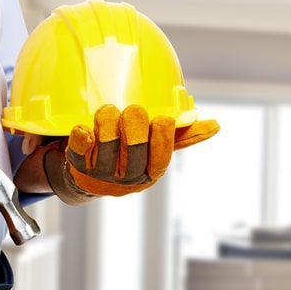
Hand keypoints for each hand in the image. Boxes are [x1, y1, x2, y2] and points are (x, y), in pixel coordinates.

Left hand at [27, 104, 218, 203]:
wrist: (84, 175)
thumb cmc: (126, 155)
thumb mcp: (155, 147)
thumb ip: (182, 136)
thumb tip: (215, 126)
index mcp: (149, 173)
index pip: (160, 159)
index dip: (162, 137)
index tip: (162, 118)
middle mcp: (126, 179)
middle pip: (135, 150)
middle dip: (135, 124)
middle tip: (134, 109)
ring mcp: (100, 175)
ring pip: (106, 145)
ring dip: (108, 121)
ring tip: (109, 111)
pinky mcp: (75, 168)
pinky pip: (77, 150)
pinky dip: (81, 136)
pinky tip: (84, 128)